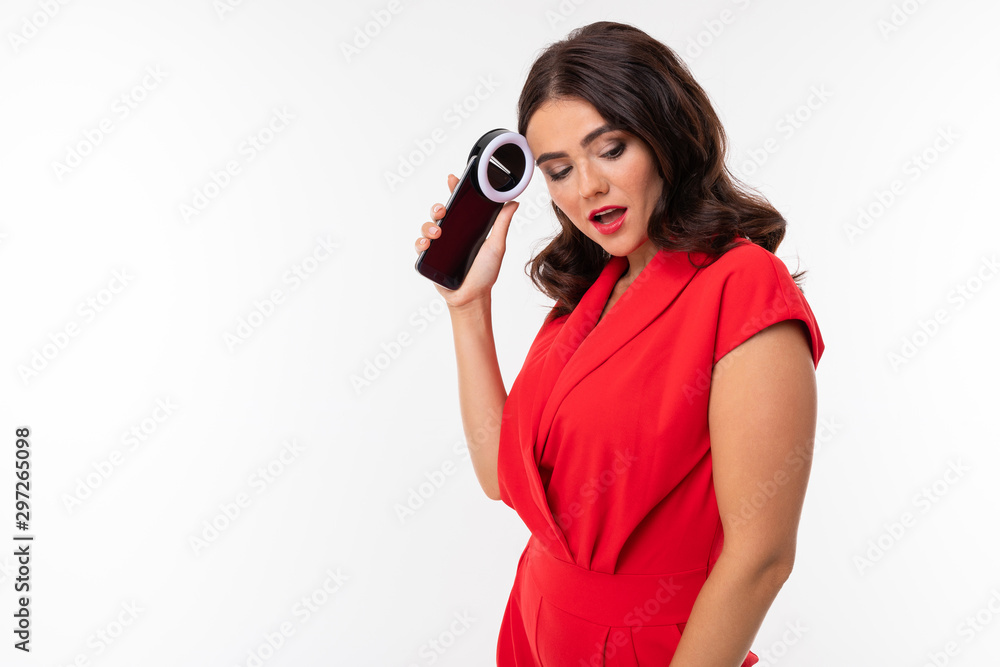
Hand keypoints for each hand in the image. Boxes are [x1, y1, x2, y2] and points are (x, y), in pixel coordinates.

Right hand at [414, 173, 519, 307]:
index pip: (459, 205)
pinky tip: (426, 245)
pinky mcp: (430, 259)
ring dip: (428, 226)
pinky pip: (420, 247)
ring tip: (437, 233)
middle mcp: (452, 234)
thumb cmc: (485, 273)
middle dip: (438, 207)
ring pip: (427, 227)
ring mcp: (440, 246)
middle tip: (443, 210)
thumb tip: (513, 202)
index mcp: (467, 228)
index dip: (454, 190)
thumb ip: (502, 223)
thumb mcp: (496, 245)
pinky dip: (420, 243)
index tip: (453, 179)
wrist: (472, 297)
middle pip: (439, 213)